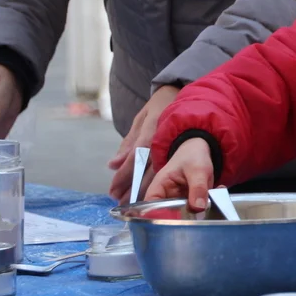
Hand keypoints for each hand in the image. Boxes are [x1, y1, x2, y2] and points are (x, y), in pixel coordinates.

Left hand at [107, 85, 179, 202]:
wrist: (182, 93)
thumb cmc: (159, 105)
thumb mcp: (141, 119)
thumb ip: (128, 142)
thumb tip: (113, 164)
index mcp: (150, 131)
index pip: (134, 159)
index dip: (123, 176)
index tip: (113, 190)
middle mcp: (162, 141)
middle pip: (145, 171)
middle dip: (131, 189)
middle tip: (119, 202)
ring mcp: (172, 146)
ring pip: (156, 174)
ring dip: (143, 190)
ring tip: (130, 202)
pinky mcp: (178, 150)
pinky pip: (165, 169)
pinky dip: (155, 182)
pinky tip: (149, 192)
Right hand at [144, 138, 213, 211]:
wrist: (201, 150)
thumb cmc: (192, 156)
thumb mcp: (197, 169)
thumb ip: (197, 187)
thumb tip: (197, 207)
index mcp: (159, 188)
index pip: (150, 209)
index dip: (158, 218)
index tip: (175, 221)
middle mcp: (166, 198)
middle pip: (168, 216)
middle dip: (185, 218)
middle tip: (200, 213)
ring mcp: (179, 202)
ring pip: (185, 215)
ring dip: (200, 211)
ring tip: (212, 200)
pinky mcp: (191, 203)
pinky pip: (198, 210)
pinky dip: (209, 205)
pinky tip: (217, 194)